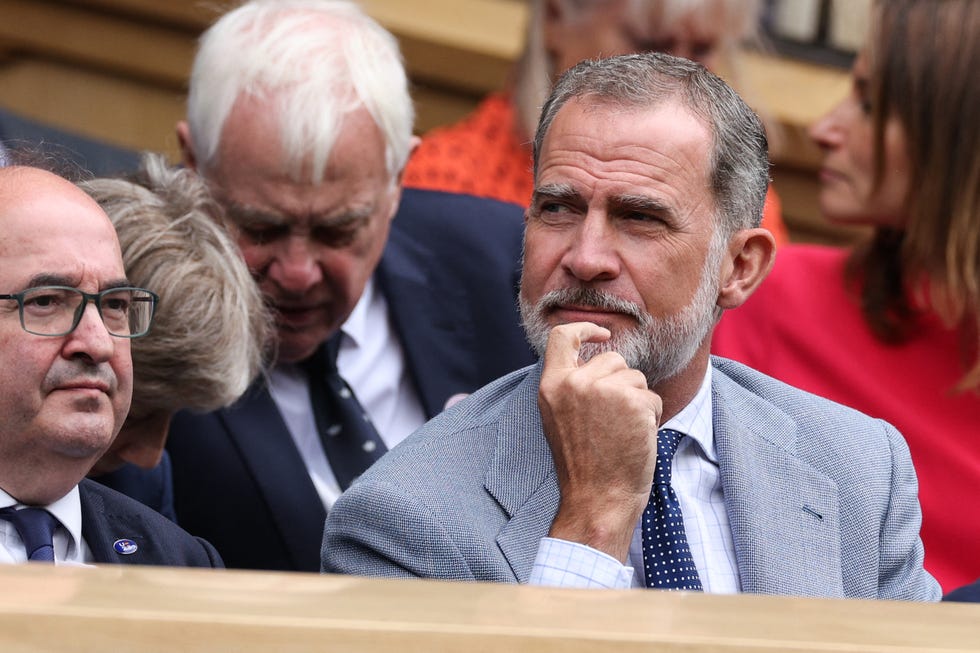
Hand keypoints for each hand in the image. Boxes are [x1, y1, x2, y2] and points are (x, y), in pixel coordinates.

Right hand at [538, 322, 661, 562]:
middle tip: (613, 420)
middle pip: (612, 359)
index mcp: (552, 385)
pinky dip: (652, 416)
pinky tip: (636, 438)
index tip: (601, 334)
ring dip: (638, 401)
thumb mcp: (559, 418)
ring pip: (636, 378)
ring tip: (622, 432)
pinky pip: (653, 397)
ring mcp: (603, 390)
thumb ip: (571, 386)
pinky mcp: (631, 401)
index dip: (585, 328)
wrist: (596, 499)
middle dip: (622, 382)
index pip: (563, 337)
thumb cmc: (582, 465)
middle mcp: (574, 382)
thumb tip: (598, 359)